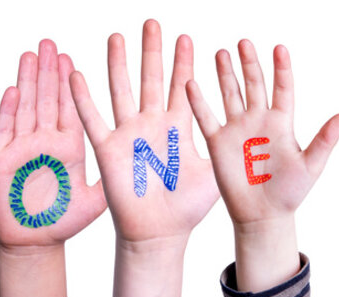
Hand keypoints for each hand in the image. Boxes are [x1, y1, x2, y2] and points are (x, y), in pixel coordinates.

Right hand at [0, 40, 105, 247]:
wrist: (34, 243)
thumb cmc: (63, 223)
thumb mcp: (97, 200)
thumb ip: (113, 177)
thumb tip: (144, 159)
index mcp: (68, 146)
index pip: (69, 106)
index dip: (68, 81)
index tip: (69, 56)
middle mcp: (45, 142)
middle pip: (46, 99)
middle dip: (47, 71)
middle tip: (49, 43)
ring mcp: (22, 148)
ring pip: (25, 107)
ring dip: (27, 81)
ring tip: (30, 56)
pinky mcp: (2, 160)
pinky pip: (5, 131)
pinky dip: (8, 111)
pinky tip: (13, 91)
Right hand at [70, 20, 218, 242]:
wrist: (159, 232)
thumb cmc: (188, 208)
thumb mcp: (217, 171)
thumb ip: (231, 146)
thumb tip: (262, 131)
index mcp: (179, 127)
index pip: (182, 85)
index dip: (184, 62)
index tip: (186, 36)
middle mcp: (152, 125)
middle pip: (152, 79)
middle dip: (152, 51)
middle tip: (152, 23)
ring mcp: (129, 135)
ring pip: (122, 90)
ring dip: (119, 64)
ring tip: (117, 37)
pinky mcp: (109, 150)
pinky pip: (93, 120)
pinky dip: (84, 99)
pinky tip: (76, 77)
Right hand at [186, 41, 338, 224]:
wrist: (262, 213)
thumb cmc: (290, 192)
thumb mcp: (312, 165)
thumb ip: (324, 139)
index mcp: (281, 124)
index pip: (282, 89)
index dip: (281, 69)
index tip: (279, 48)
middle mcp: (258, 122)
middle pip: (253, 85)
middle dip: (248, 64)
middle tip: (243, 43)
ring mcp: (237, 130)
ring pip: (230, 95)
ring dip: (226, 75)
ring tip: (220, 53)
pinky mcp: (218, 143)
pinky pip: (206, 118)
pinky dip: (198, 102)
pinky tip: (191, 84)